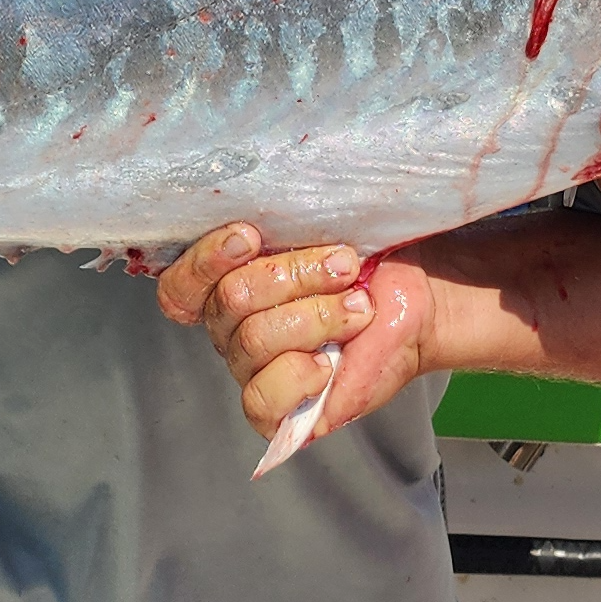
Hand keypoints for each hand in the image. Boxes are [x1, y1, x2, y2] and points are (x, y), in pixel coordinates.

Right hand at [158, 229, 438, 444]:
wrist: (419, 303)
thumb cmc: (372, 260)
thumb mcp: (334, 224)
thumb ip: (294, 217)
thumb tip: (274, 191)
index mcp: (230, 281)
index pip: (181, 285)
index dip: (205, 260)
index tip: (251, 236)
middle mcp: (232, 328)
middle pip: (230, 299)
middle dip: (296, 275)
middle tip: (346, 266)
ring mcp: (252, 370)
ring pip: (253, 340)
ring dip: (316, 316)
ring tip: (359, 308)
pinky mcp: (278, 409)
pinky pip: (260, 399)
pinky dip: (299, 375)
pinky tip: (331, 361)